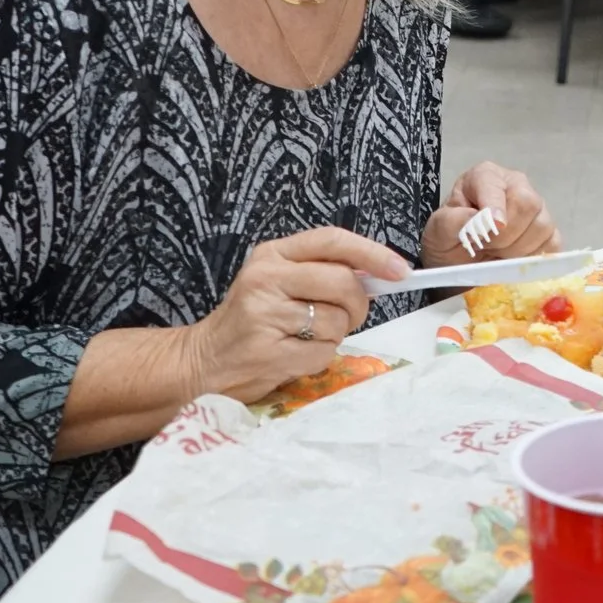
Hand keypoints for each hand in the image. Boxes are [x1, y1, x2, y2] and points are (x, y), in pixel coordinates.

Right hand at [181, 226, 408, 402]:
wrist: (202, 362)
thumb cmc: (250, 321)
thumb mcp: (277, 282)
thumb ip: (321, 271)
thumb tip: (380, 274)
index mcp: (271, 254)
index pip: (332, 240)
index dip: (372, 254)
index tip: (400, 270)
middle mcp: (266, 278)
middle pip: (343, 282)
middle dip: (357, 304)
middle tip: (346, 315)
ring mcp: (265, 315)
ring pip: (337, 320)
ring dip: (333, 334)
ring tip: (304, 337)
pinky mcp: (269, 351)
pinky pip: (323, 352)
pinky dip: (318, 357)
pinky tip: (293, 355)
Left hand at [422, 162, 559, 265]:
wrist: (460, 266)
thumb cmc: (448, 241)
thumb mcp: (437, 232)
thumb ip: (452, 221)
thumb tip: (479, 219)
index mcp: (486, 177)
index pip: (499, 188)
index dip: (496, 209)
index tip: (490, 230)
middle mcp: (516, 186)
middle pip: (528, 204)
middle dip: (505, 235)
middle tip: (486, 247)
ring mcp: (536, 209)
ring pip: (543, 226)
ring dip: (518, 250)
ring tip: (498, 255)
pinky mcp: (549, 234)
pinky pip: (553, 245)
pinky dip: (534, 259)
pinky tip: (515, 261)